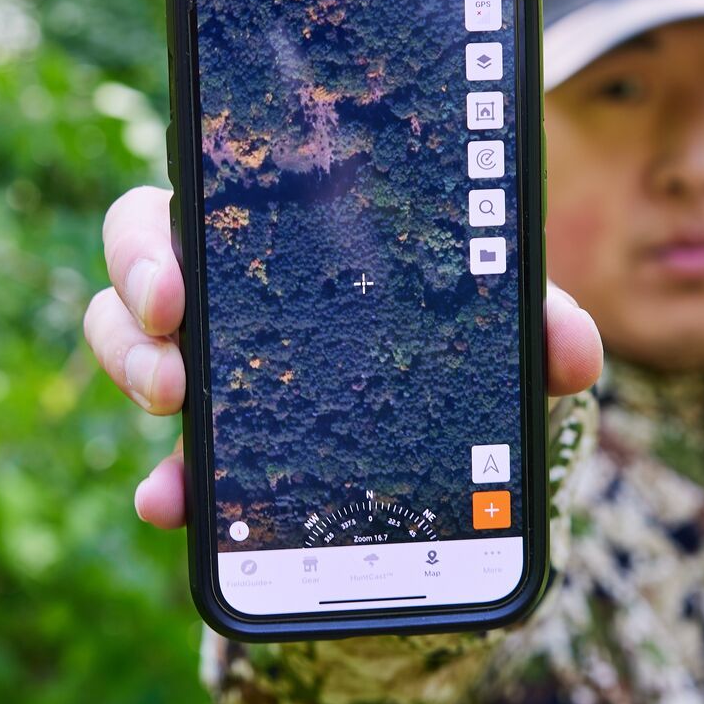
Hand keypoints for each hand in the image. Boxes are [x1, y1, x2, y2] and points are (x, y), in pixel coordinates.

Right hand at [84, 186, 603, 529]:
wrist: (456, 472)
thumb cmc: (461, 359)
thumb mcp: (498, 340)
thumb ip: (535, 328)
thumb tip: (573, 350)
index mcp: (285, 235)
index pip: (197, 199)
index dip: (158, 230)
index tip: (174, 276)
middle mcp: (229, 292)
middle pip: (138, 265)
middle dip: (133, 297)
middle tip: (172, 340)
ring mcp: (212, 370)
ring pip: (130, 346)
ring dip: (137, 371)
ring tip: (175, 407)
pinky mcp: (214, 449)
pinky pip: (167, 457)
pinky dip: (166, 482)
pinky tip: (169, 503)